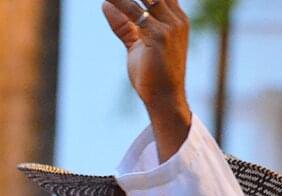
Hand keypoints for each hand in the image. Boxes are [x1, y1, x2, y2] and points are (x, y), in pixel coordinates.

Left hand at [103, 0, 191, 159]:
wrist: (165, 99)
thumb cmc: (153, 75)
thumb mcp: (136, 44)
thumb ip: (124, 24)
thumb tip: (105, 4)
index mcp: (175, 19)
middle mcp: (176, 19)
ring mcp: (170, 27)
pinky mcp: (159, 37)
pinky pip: (136, 13)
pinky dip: (120, 4)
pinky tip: (108, 1)